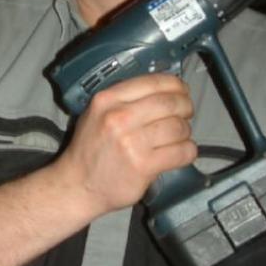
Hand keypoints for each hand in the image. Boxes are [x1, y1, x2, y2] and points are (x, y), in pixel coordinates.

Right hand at [54, 73, 195, 215]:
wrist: (78, 184)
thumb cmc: (90, 149)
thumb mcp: (96, 113)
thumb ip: (124, 99)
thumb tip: (164, 90)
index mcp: (106, 100)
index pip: (154, 82)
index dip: (176, 85)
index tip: (181, 92)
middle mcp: (118, 117)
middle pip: (170, 103)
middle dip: (185, 107)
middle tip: (185, 114)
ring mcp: (131, 142)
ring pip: (179, 127)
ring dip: (185, 132)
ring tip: (177, 137)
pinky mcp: (143, 165)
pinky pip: (182, 152)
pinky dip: (187, 151)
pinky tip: (179, 153)